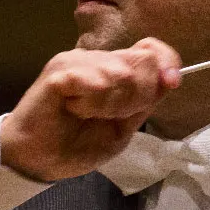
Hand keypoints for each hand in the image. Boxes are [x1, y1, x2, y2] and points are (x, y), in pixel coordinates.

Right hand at [0, 38, 182, 181]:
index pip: (151, 49)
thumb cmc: (76, 145)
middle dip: (136, 96)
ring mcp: (76, 61)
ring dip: (111, 103)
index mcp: (113, 69)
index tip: (169, 84)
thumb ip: (146, 101)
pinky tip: (75, 110)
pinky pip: (94, 81)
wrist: (38, 161)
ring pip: (120, 72)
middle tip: (110, 115)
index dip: (166, 64)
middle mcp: (96, 58)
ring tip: (87, 114)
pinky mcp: (59, 72)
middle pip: (142, 61)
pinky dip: (92, 102)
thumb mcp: (123, 128)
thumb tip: (172, 77)